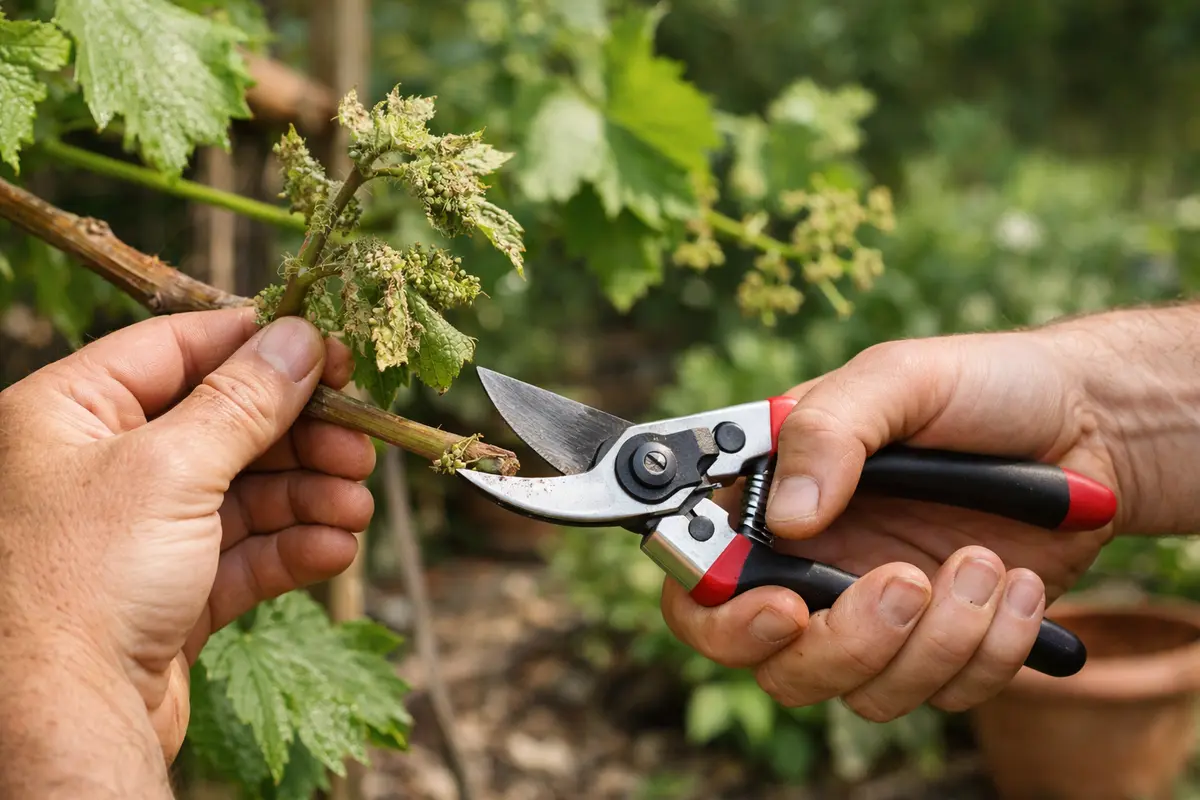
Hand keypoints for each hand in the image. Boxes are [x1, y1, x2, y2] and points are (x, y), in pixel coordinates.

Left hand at [0, 308, 373, 767]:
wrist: (63, 722)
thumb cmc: (85, 580)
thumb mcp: (171, 469)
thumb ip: (243, 401)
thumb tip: (300, 337)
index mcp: (70, 414)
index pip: (177, 349)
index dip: (258, 346)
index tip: (329, 352)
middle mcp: (100, 467)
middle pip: (224, 424)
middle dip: (300, 436)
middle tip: (360, 444)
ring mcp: (137, 533)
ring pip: (244, 492)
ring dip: (308, 495)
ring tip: (355, 506)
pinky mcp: (170, 592)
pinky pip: (243, 553)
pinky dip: (292, 548)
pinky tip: (334, 549)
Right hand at [661, 327, 1124, 721]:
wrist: (1091, 427)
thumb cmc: (983, 387)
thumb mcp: (900, 378)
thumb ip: (830, 430)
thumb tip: (786, 517)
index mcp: (775, 502)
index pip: (702, 586)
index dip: (721, 616)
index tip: (786, 608)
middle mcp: (814, 566)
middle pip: (777, 664)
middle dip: (844, 643)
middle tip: (905, 583)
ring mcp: (878, 612)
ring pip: (866, 691)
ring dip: (936, 639)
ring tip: (986, 561)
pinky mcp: (945, 644)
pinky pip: (946, 693)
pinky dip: (992, 648)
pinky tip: (1021, 584)